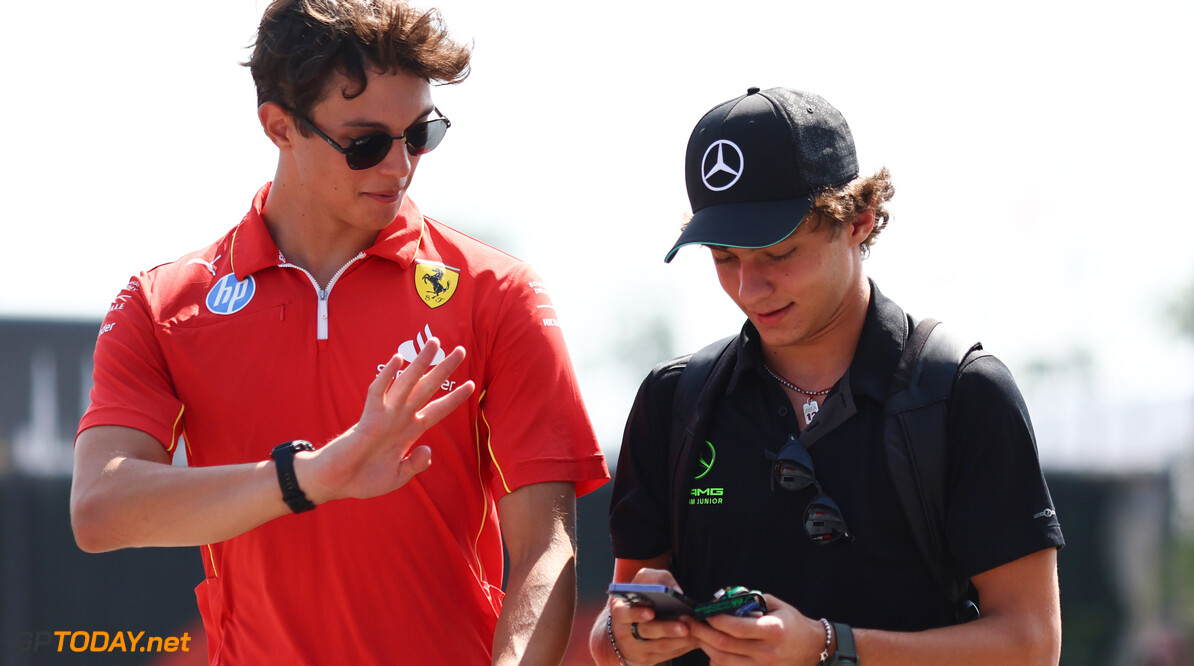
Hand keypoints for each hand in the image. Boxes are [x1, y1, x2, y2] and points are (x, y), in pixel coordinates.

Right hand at [299, 338, 474, 502]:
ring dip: (420, 363)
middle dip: (443, 370)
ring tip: (435, 343)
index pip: (437, 410)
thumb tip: (428, 451)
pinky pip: (379, 393)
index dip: (454, 398)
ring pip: (407, 383)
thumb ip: (415, 464)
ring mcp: (385, 415)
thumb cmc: (365, 478)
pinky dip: (388, 377)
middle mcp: (400, 418)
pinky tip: (398, 360)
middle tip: (461, 350)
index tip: (472, 385)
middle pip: (427, 388)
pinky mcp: (368, 417)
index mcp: (409, 432)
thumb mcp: (398, 476)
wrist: (338, 483)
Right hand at [608, 568, 698, 664]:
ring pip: (659, 645)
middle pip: (647, 631)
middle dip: (667, 629)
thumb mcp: (644, 583)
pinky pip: (666, 655)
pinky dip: (682, 647)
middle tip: (684, 627)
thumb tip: (677, 592)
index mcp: (619, 610)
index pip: (624, 613)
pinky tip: (693, 640)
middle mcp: (623, 631)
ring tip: (695, 632)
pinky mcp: (645, 659)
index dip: (636, 613)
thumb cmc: (641, 599)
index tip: (651, 613)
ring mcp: (634, 648)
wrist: (627, 626)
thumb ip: (658, 580)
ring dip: (680, 640)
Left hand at [686, 594, 825, 664]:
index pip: (736, 627)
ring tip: (697, 635)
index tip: (705, 612)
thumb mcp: (776, 605)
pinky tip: (712, 649)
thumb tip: (724, 598)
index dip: (715, 620)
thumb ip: (751, 600)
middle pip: (724, 645)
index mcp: (772, 631)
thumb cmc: (792, 623)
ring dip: (706, 647)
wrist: (813, 649)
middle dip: (702, 633)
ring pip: (723, 661)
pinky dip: (717, 660)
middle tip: (690, 623)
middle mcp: (767, 653)